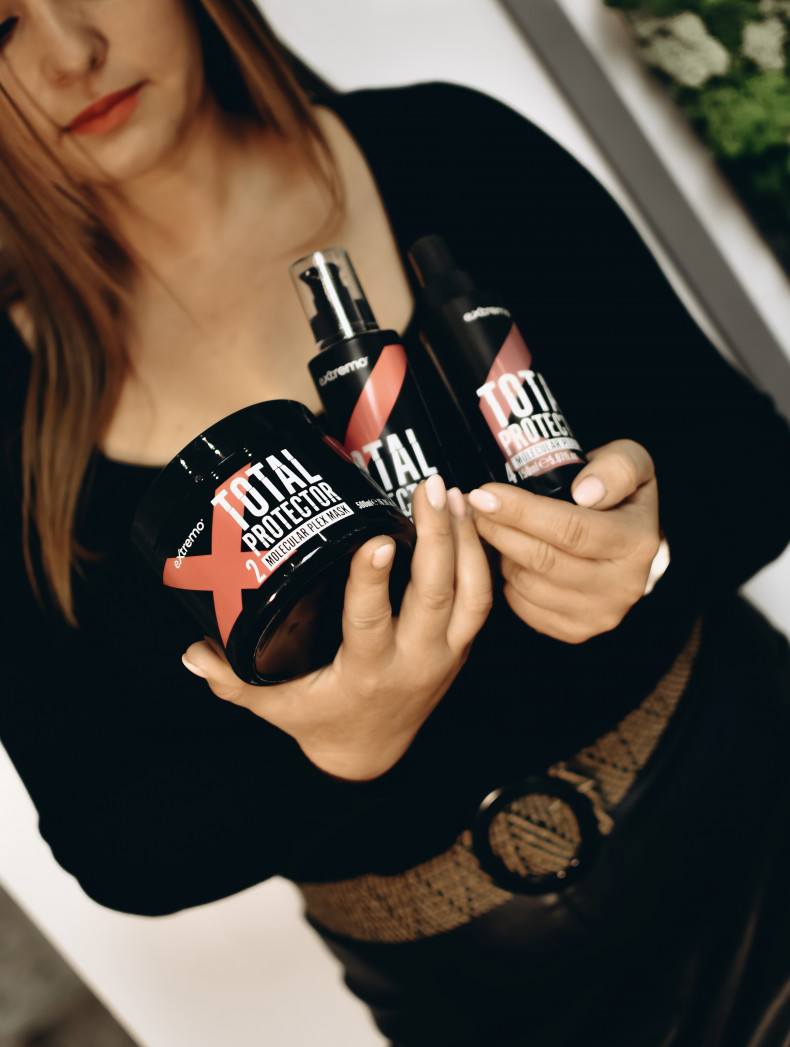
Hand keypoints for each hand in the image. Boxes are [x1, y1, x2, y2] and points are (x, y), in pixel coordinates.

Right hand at [182, 477, 492, 779]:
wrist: (371, 752)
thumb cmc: (322, 720)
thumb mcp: (275, 704)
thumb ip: (232, 680)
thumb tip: (192, 655)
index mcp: (367, 674)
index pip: (371, 623)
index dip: (373, 582)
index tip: (375, 540)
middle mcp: (415, 662)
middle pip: (436, 596)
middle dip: (436, 539)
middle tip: (427, 488)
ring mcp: (445, 654)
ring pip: (471, 593)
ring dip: (465, 540)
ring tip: (453, 493)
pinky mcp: (461, 645)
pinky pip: (482, 598)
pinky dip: (480, 556)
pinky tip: (468, 517)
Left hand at [468, 440, 659, 643]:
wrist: (629, 542)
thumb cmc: (620, 495)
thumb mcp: (631, 463)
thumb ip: (617, 467)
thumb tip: (585, 493)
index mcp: (638, 542)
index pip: (570, 529)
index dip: (521, 511)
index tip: (487, 494)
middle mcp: (623, 586)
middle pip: (543, 560)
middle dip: (500, 530)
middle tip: (476, 508)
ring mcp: (600, 614)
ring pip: (528, 584)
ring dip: (502, 554)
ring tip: (497, 528)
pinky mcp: (576, 630)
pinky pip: (524, 607)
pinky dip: (509, 580)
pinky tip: (511, 556)